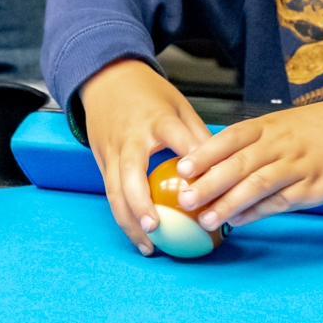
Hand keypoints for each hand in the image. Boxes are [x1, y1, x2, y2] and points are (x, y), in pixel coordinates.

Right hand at [77, 57, 209, 254]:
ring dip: (128, 220)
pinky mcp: (100, 159)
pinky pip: (110, 191)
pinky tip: (138, 233)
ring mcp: (111, 150)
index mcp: (156, 119)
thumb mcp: (179, 105)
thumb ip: (197, 135)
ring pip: (114, 190)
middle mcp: (130, 137)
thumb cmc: (148, 94)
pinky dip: (122, 214)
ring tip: (148, 244)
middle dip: (140, 203)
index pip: (174, 139)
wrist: (106, 78)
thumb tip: (222, 167)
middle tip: (157, 228)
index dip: (190, 161)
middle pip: (130, 174)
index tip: (203, 186)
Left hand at [172, 82, 322, 229]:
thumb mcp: (280, 125)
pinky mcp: (313, 188)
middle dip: (210, 183)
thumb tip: (211, 167)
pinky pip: (280, 202)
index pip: (231, 137)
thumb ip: (250, 144)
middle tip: (184, 199)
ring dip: (229, 203)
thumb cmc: (314, 129)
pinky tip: (238, 221)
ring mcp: (298, 166)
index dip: (205, 153)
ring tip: (206, 219)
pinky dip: (256, 212)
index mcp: (269, 126)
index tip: (182, 168)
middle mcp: (281, 144)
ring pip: (258, 185)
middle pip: (240, 163)